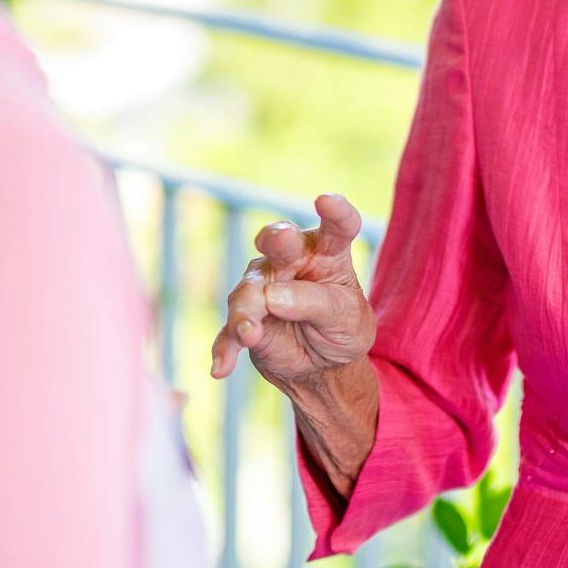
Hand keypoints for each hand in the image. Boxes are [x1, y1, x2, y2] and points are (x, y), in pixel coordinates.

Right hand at [209, 193, 373, 385]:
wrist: (323, 366)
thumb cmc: (341, 329)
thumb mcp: (346, 319)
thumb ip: (315, 302)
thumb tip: (272, 296)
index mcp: (327, 252)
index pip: (337, 227)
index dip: (335, 212)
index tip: (326, 201)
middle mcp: (291, 260)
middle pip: (280, 242)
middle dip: (277, 238)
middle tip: (279, 239)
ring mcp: (263, 286)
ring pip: (249, 291)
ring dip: (247, 313)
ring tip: (249, 335)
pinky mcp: (245, 317)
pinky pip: (230, 330)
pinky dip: (225, 348)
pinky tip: (221, 367)